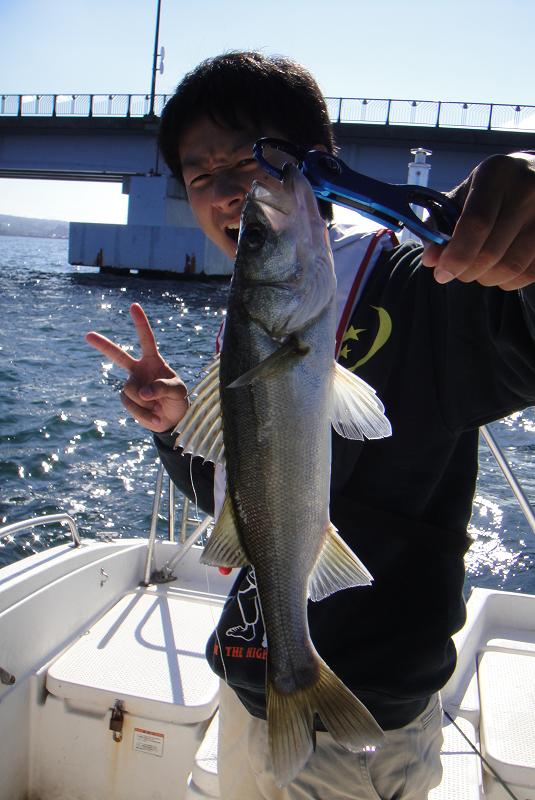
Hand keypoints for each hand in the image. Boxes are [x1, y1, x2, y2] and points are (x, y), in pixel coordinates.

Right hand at [86, 303, 188, 432]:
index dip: (140, 323)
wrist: (171, 419)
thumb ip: (163, 388)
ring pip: (131, 390)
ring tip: (157, 405)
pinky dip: (142, 412)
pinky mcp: (127, 399)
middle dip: (103, 345)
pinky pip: (130, 404)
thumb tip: (143, 392)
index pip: (146, 339)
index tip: (134, 306)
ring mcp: (131, 384)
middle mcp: (138, 370)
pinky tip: (152, 414)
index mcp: (153, 361)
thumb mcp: (178, 392)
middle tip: (87, 335)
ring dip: (146, 401)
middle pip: (118, 356)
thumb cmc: (177, 400)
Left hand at [422, 152, 534, 289]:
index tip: (441, 273)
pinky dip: (508, 281)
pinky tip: (499, 271)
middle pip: (491, 252)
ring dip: (486, 278)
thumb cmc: (490, 191)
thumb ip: (439, 225)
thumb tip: (430, 260)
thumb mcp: (462, 196)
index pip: (476, 223)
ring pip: (511, 266)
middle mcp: (526, 189)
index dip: (456, 255)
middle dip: (466, 271)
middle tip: (458, 271)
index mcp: (496, 173)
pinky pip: (529, 273)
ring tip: (478, 269)